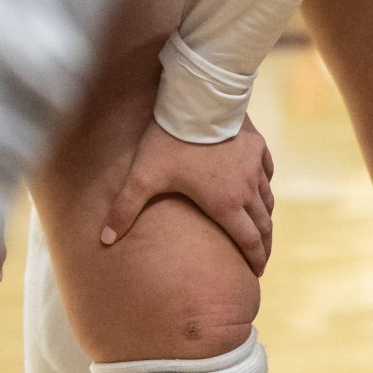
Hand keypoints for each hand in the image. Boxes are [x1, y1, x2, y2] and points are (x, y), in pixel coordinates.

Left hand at [99, 120, 275, 273]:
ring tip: (259, 226)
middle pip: (263, 223)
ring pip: (267, 199)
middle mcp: (247, 188)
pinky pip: (267, 172)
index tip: (258, 271)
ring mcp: (255, 166)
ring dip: (264, 216)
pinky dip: (264, 186)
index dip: (255, 258)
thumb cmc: (171, 142)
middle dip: (264, 243)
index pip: (248, 239)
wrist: (198, 100)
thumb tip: (105, 240)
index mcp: (224, 203)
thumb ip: (125, 209)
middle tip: (261, 256)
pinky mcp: (258, 146)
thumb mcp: (143, 177)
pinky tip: (258, 185)